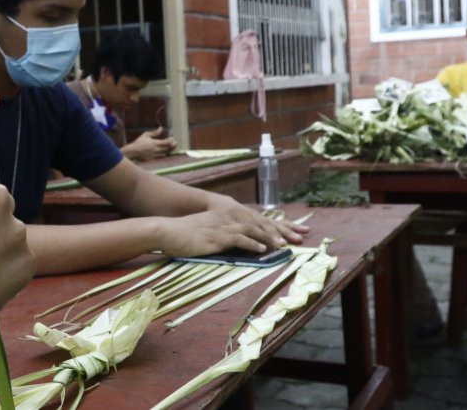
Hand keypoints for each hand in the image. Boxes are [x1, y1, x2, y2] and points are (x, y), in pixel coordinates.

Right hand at [123, 128, 176, 160]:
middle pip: (168, 148)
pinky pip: (161, 157)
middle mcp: (156, 150)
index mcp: (155, 143)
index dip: (171, 141)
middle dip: (172, 146)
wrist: (133, 152)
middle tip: (175, 143)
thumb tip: (161, 128)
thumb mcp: (146, 135)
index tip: (172, 138)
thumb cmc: (139, 142)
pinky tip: (164, 151)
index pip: (167, 142)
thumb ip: (155, 132)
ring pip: (165, 153)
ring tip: (170, 147)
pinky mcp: (153, 159)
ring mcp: (155, 155)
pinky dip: (163, 154)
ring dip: (168, 150)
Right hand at [153, 200, 307, 256]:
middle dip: (281, 230)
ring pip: (252, 230)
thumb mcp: (204, 234)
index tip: (292, 231)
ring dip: (269, 238)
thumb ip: (218, 238)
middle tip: (299, 236)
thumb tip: (230, 246)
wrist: (167, 231)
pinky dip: (253, 244)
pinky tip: (263, 249)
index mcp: (226, 217)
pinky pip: (239, 239)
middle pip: (259, 223)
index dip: (275, 226)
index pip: (255, 220)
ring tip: (283, 246)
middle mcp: (227, 219)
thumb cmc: (181, 236)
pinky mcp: (217, 236)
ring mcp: (222, 227)